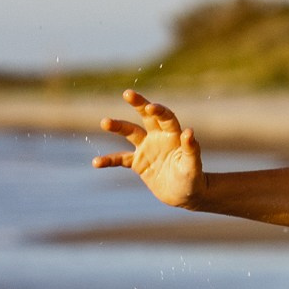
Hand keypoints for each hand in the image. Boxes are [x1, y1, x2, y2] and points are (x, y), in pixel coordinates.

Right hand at [93, 90, 203, 207]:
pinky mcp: (138, 162)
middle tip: (127, 93)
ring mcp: (146, 148)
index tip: (150, 107)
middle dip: (138, 104)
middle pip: (146, 116)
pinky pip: (120, 159)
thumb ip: (191, 149)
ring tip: (104, 122)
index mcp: (173, 135)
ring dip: (118, 127)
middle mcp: (158, 137)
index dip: (158, 111)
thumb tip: (189, 131)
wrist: (184, 195)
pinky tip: (96, 162)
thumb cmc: (193, 179)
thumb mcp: (193, 166)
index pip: (165, 118)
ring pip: (130, 132)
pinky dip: (109, 161)